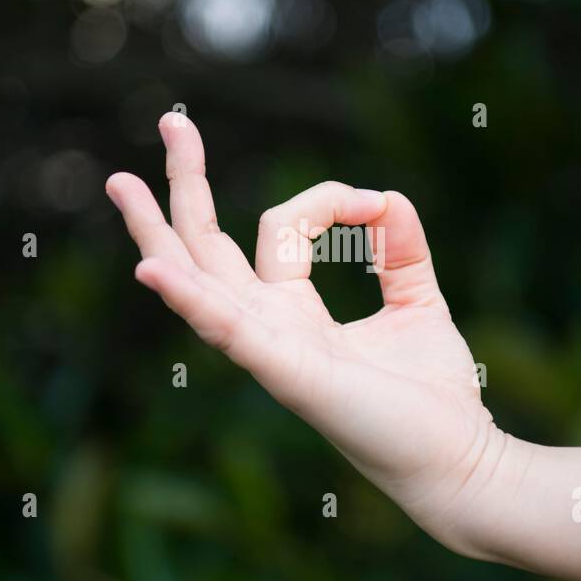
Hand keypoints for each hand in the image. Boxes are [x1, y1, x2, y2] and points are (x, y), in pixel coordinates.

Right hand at [106, 114, 519, 558]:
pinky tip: (153, 269)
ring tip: (120, 182)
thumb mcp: (418, 301)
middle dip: (183, 187)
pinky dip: (190, 299)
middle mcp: (269, 329)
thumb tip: (386, 198)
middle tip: (169, 121)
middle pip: (206, 250)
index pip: (279, 227)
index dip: (326, 198)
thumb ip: (398, 252)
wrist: (460, 458)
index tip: (376, 204)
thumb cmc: (433, 395)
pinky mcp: (288, 374)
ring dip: (157, 233)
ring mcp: (271, 353)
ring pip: (198, 284)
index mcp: (292, 313)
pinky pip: (229, 330)